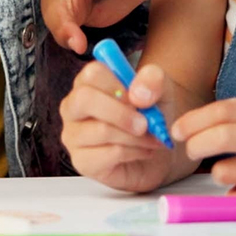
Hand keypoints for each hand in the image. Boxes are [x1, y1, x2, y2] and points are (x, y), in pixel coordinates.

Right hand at [60, 60, 192, 192]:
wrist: (160, 153)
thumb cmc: (152, 117)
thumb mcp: (161, 90)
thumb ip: (153, 80)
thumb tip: (138, 94)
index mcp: (88, 83)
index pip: (92, 73)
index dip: (120, 85)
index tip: (139, 98)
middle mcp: (74, 107)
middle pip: (85, 99)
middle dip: (122, 112)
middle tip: (145, 123)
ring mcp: (73, 135)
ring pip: (102, 130)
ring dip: (136, 137)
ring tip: (152, 139)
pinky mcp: (81, 162)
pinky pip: (109, 154)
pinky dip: (135, 152)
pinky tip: (143, 151)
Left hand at [170, 98, 235, 204]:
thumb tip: (188, 129)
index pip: (223, 111)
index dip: (192, 120)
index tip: (177, 131)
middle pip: (222, 136)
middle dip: (196, 145)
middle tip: (190, 151)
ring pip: (226, 171)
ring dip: (217, 173)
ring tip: (228, 172)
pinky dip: (235, 195)